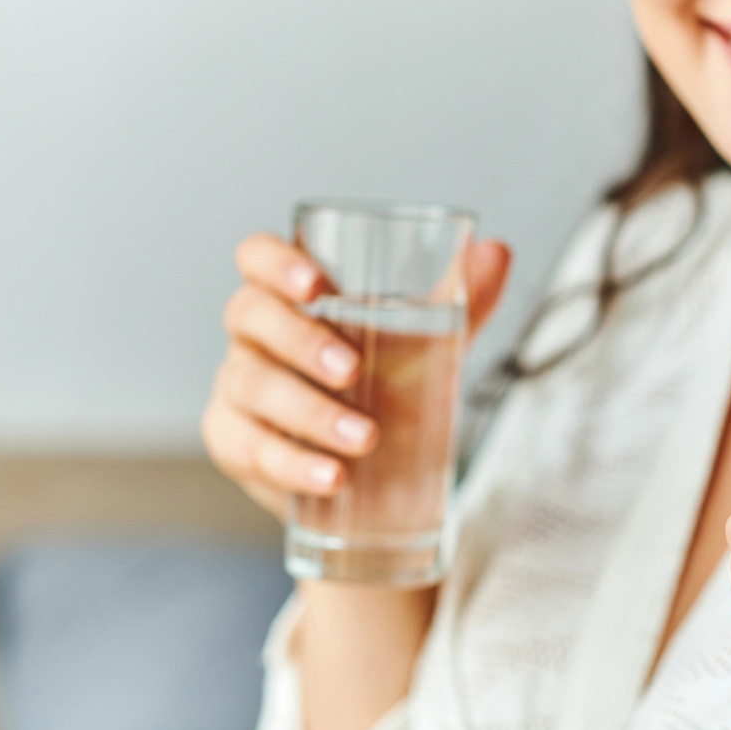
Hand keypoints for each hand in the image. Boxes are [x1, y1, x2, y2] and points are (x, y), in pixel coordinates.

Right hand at [201, 232, 510, 519]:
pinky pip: (251, 450)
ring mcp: (236, 388)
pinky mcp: (233, 442)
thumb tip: (497, 251)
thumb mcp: (429, 343)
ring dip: (311, 413)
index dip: (275, 263)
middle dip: (300, 341)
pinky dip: (294, 465)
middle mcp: (254, 334)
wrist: (375, 472)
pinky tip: (333, 477)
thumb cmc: (388, 384)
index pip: (257, 256)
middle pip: (250, 316)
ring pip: (253, 387)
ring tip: (365, 438)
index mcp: (292, 294)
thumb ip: (461, 299)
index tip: (316, 284)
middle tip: (353, 370)